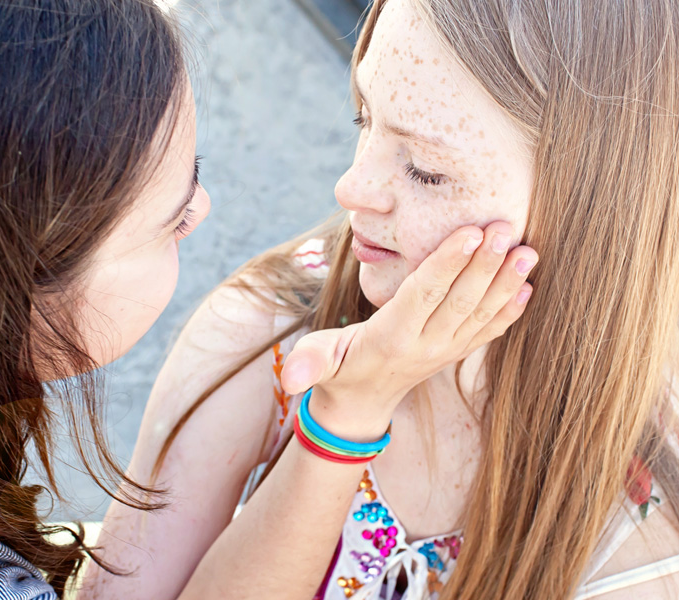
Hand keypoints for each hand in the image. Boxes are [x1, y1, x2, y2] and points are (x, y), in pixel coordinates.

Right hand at [280, 222, 536, 439]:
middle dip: (487, 263)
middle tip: (507, 227)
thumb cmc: (336, 368)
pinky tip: (528, 285)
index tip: (471, 233)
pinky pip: (489, 330)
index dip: (449, 264)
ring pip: (481, 312)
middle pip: (461, 299)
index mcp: (392, 337)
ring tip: (528, 250)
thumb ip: (306, 364)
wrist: (362, 403)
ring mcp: (446, 350)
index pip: (425, 294)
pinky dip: (511, 309)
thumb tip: (288, 379)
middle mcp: (426, 345)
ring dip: (506, 281)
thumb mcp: (316, 362)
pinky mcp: (458, 351)